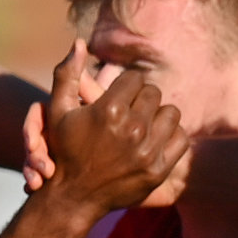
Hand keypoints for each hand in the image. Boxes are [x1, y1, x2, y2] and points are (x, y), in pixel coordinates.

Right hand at [31, 43, 189, 217]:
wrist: (74, 197)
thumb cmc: (65, 150)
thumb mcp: (56, 111)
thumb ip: (67, 74)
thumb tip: (79, 41)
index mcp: (108, 110)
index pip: (134, 79)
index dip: (125, 87)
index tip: (118, 99)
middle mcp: (130, 129)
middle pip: (153, 94)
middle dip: (140, 100)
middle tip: (130, 113)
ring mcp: (146, 151)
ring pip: (170, 113)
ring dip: (158, 117)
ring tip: (143, 125)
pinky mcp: (158, 170)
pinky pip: (181, 139)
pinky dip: (171, 137)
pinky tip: (154, 141)